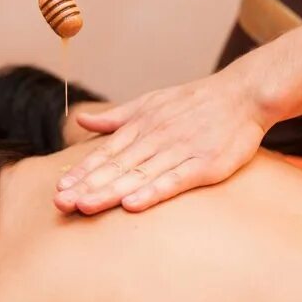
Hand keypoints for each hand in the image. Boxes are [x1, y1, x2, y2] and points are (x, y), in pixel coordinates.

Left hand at [53, 70, 274, 213]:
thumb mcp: (150, 102)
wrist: (242, 94)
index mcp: (141, 126)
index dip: (82, 171)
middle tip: (60, 204)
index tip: (59, 188)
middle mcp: (155, 139)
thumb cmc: (194, 101)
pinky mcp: (204, 165)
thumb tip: (80, 120)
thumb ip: (115, 117)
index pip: (106, 153)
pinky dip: (153, 191)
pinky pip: (175, 180)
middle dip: (87, 186)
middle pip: (116, 167)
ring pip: (138, 176)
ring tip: (85, 206)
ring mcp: (179, 152)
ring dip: (110, 192)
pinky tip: (133, 204)